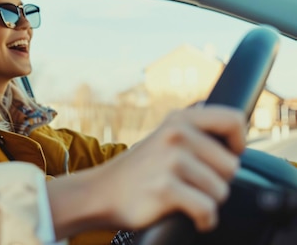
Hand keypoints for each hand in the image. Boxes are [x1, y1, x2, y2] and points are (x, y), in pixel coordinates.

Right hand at [100, 105, 245, 230]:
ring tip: (184, 197)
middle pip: (231, 165)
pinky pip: (207, 210)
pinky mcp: (165, 188)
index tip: (224, 158)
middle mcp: (175, 134)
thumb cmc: (141, 171)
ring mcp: (169, 160)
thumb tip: (235, 134)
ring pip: (221, 191)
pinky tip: (192, 217)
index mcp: (179, 119)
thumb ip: (196, 131)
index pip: (233, 120)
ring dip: (207, 201)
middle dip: (218, 181)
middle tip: (191, 183)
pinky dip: (204, 221)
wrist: (101, 193)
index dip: (238, 144)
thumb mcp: (166, 138)